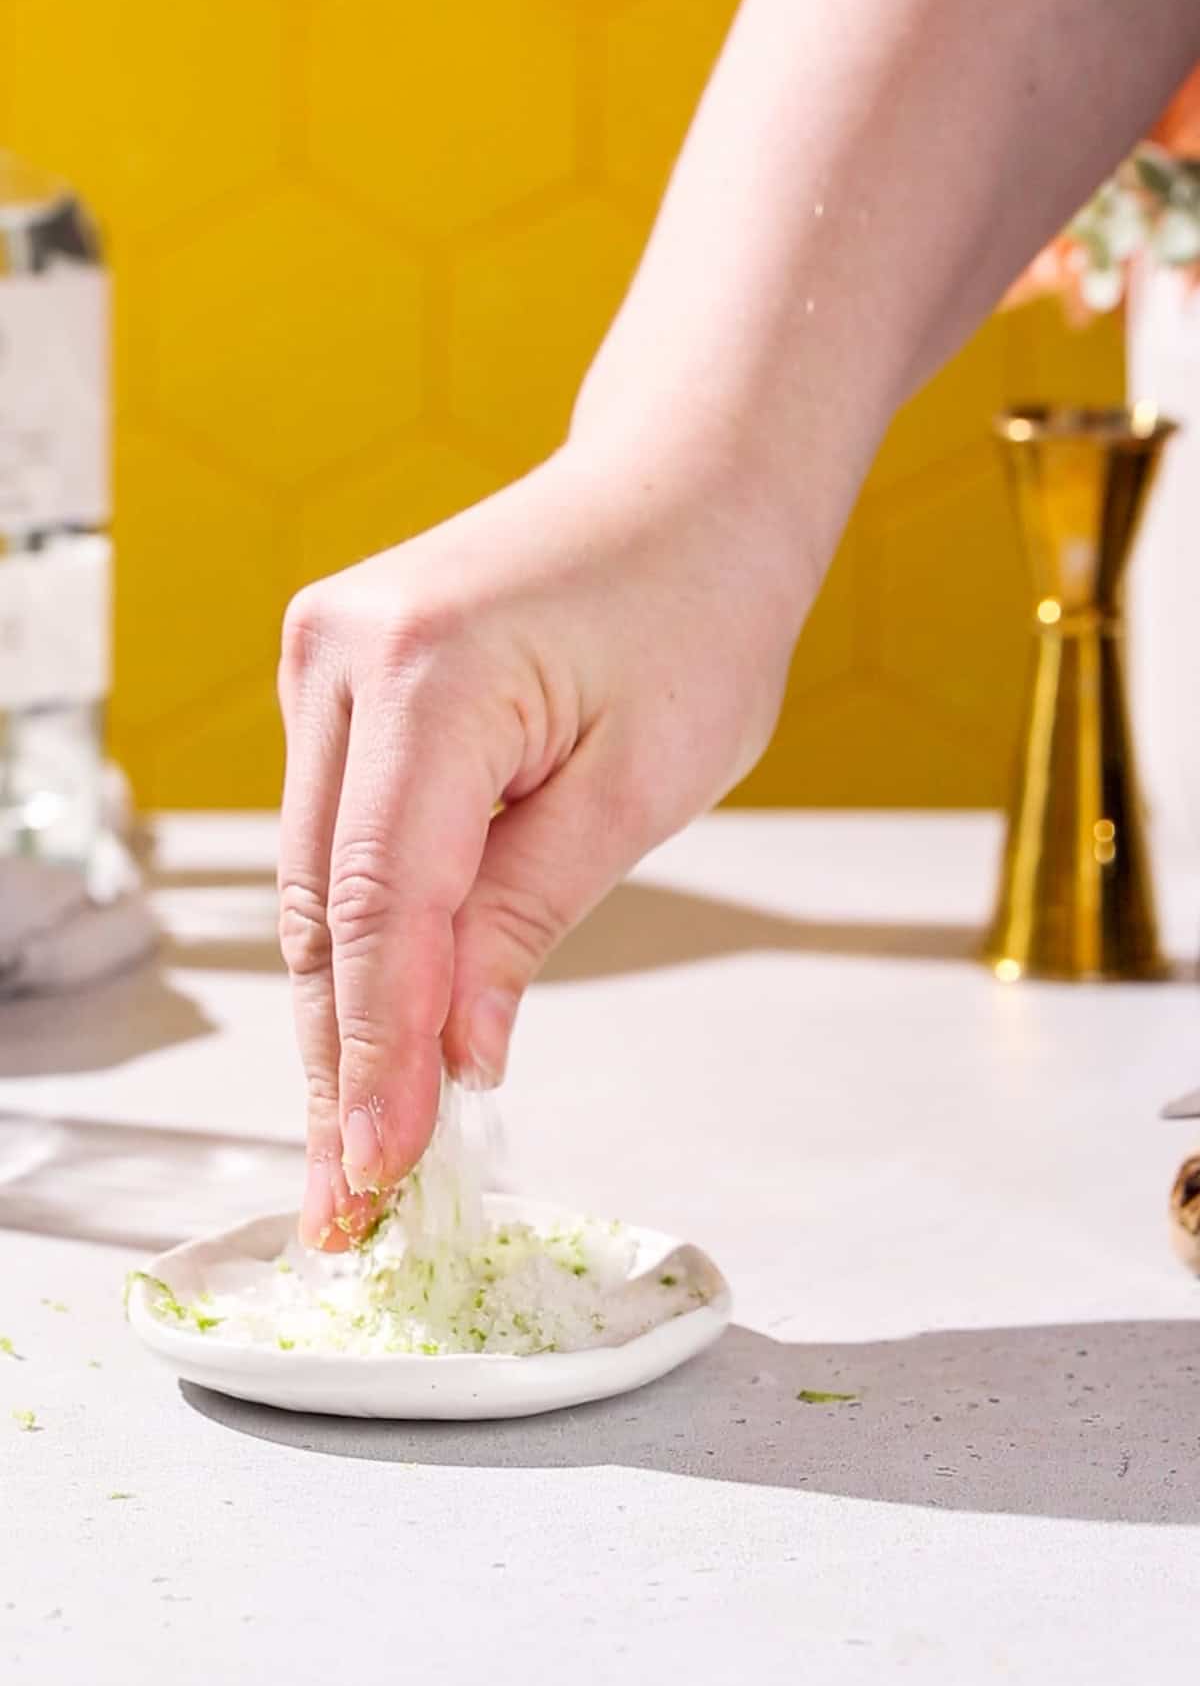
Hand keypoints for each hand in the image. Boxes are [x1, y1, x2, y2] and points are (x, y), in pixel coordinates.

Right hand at [276, 435, 802, 1248]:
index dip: (378, 1052)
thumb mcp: (638, 788)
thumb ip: (524, 921)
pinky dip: (356, 936)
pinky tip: (372, 1033)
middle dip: (341, 1062)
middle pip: (320, 905)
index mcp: (426, 673)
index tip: (382, 1170)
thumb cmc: (698, 612)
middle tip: (349, 1200)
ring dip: (340, 1012)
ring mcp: (323, 658)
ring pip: (312, 880)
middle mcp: (340, 656)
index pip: (378, 904)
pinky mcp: (336, 677)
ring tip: (357, 1149)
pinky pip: (331, 834)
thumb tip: (452, 1055)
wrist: (687, 484)